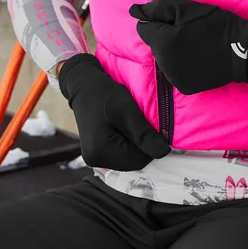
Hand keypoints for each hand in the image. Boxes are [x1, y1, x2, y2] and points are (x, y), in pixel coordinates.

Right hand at [57, 54, 169, 170]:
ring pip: (126, 159)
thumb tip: (164, 152)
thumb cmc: (104, 94)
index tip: (153, 128)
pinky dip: (126, 144)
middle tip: (140, 123)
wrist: (83, 86)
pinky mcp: (95, 153)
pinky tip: (124, 129)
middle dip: (142, 146)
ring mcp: (93, 158)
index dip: (151, 146)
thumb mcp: (127, 110)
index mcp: (101, 151)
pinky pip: (118, 155)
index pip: (139, 161)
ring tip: (130, 124)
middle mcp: (94, 160)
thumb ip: (144, 134)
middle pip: (132, 162)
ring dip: (135, 145)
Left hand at [130, 0, 247, 94]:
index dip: (159, 21)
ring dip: (173, 50)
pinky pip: (174, 71)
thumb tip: (134, 11)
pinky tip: (197, 58)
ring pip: (164, 58)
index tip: (177, 20)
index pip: (144, 28)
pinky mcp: (184, 87)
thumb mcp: (188, 9)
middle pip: (154, 44)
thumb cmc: (216, 24)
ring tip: (195, 44)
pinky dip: (182, 64)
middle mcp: (164, 63)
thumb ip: (158, 8)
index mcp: (163, 42)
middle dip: (166, 36)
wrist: (244, 50)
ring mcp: (174, 78)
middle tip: (189, 31)